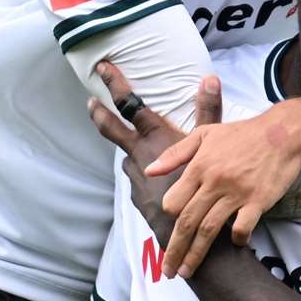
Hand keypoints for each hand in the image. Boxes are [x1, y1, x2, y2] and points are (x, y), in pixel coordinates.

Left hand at [88, 62, 222, 252]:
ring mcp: (136, 180)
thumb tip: (209, 78)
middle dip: (99, 114)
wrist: (198, 232)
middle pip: (112, 130)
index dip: (114, 83)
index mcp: (156, 139)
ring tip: (150, 158)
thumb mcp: (211, 143)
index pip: (129, 104)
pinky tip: (161, 186)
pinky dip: (147, 180)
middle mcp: (140, 157)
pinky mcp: (138, 200)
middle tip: (90, 102)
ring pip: (130, 161)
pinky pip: (140, 184)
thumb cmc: (208, 183)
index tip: (102, 67)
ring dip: (136, 156)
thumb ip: (207, 111)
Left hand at [144, 98, 300, 277]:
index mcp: (199, 166)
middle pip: (187, 222)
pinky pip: (242, 227)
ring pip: (209, 230)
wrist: (282, 132)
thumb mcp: (204, 134)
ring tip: (188, 271)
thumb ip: (175, 154)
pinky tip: (235, 244)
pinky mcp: (258, 200)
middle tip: (168, 271)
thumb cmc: (242, 133)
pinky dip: (237, 239)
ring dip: (196, 255)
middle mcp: (214, 182)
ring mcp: (237, 193)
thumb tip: (149, 171)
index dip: (169, 218)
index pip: (173, 202)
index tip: (170, 229)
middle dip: (174, 250)